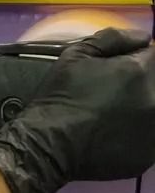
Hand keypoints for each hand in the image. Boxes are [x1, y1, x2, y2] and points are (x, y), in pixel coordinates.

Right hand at [0, 28, 154, 192]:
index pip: (154, 55)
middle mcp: (154, 99)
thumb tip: (143, 37)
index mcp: (140, 72)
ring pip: (153, 108)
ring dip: (141, 106)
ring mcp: (154, 130)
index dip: (139, 59)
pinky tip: (116, 134)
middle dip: (142, 82)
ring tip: (116, 113)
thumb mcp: (75, 55)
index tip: (123, 67)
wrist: (48, 145)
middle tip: (117, 91)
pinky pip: (148, 136)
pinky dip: (138, 132)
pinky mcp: (149, 154)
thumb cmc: (59, 97)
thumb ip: (112, 39)